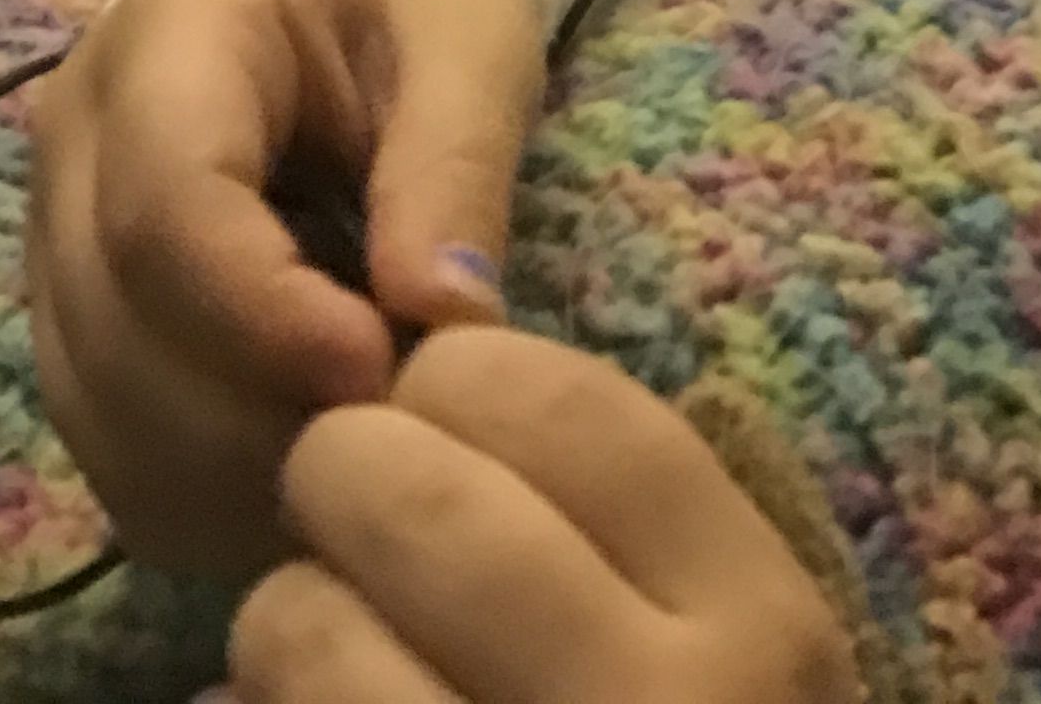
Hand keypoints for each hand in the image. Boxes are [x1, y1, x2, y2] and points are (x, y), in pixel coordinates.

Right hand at [27, 0, 546, 579]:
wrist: (355, 5)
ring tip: (366, 451)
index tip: (381, 365)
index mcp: (171, 30)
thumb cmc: (418, 8)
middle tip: (393, 434)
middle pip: (115, 326)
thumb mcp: (468, 46)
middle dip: (256, 414)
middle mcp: (76, 140)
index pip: (164, 205)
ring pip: (97, 410)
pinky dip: (207, 500)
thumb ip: (455, 168)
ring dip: (232, 470)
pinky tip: (311, 476)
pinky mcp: (73, 329)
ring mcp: (53, 241)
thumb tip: (443, 318)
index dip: (264, 315)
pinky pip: (108, 455)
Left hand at [228, 338, 858, 703]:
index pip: (565, 405)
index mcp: (758, 627)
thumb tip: (432, 377)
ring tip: (319, 650)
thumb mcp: (738, 664)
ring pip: (305, 628)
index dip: (462, 382)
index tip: (436, 412)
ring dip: (282, 623)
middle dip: (346, 478)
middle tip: (347, 513)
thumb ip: (628, 535)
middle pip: (416, 494)